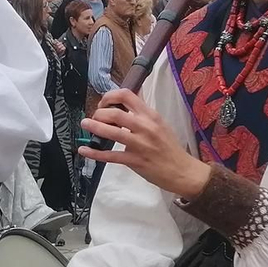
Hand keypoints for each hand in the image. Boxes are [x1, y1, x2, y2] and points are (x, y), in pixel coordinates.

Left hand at [79, 89, 208, 197]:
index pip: (127, 95)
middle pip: (115, 113)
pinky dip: (95, 153)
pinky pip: (110, 156)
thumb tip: (129, 102)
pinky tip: (84, 150)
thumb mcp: (160, 124)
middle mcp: (145, 127)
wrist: (182, 171)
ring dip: (94, 127)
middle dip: (99, 113)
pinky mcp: (134, 161)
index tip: (104, 103)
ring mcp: (139, 144)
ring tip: (85, 124)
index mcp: (151, 116)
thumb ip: (144, 114)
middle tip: (94, 117)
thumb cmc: (170, 148)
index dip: (110, 97)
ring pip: (111, 131)